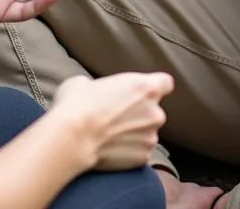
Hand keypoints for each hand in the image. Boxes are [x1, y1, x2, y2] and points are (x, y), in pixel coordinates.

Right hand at [50, 72, 173, 171]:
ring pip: (147, 133)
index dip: (155, 87)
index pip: (166, 83)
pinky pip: (140, 152)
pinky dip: (129, 151)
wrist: (73, 137)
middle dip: (140, 114)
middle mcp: (155, 113)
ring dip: (135, 134)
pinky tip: (111, 149)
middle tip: (117, 117)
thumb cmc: (77, 103)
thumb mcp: (87, 81)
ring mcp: (151, 137)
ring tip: (111, 135)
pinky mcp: (142, 158)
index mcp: (145, 88)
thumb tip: (97, 93)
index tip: (143, 92)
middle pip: (154, 111)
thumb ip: (104, 86)